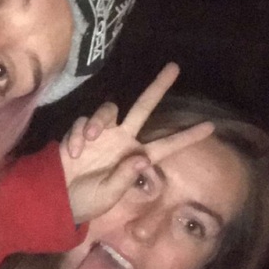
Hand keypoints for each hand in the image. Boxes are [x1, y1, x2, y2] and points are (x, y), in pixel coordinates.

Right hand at [60, 63, 213, 223]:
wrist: (57, 197)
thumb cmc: (87, 201)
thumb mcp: (108, 195)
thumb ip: (125, 178)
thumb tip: (141, 157)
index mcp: (136, 157)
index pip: (166, 145)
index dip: (187, 137)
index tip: (211, 126)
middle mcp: (123, 140)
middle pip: (143, 107)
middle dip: (158, 87)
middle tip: (174, 67)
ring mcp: (102, 134)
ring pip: (109, 109)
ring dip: (99, 120)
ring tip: (89, 138)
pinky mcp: (81, 132)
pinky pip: (82, 122)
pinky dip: (77, 135)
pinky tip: (73, 153)